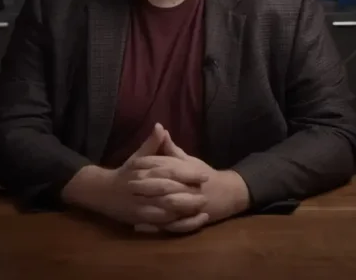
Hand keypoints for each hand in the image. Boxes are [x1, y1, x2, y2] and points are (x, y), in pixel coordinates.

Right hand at [66, 123, 209, 227]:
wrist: (101, 191)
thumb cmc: (124, 173)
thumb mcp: (137, 157)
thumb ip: (151, 144)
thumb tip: (160, 126)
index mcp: (143, 168)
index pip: (169, 169)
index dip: (188, 173)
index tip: (205, 175)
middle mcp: (141, 185)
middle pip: (168, 188)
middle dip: (189, 192)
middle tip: (207, 194)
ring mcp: (139, 202)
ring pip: (164, 206)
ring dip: (184, 208)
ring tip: (202, 207)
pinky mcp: (138, 217)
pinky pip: (158, 220)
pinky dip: (173, 220)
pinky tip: (186, 219)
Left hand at [128, 132, 250, 233]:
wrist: (227, 193)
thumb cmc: (204, 174)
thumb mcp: (188, 161)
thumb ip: (172, 149)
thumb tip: (160, 129)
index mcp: (186, 171)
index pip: (165, 166)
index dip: (147, 166)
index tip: (131, 165)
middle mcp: (189, 187)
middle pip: (165, 186)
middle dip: (146, 186)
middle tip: (127, 185)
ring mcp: (190, 205)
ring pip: (168, 206)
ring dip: (150, 207)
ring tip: (131, 207)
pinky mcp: (190, 220)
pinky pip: (171, 225)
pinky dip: (156, 226)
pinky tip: (140, 226)